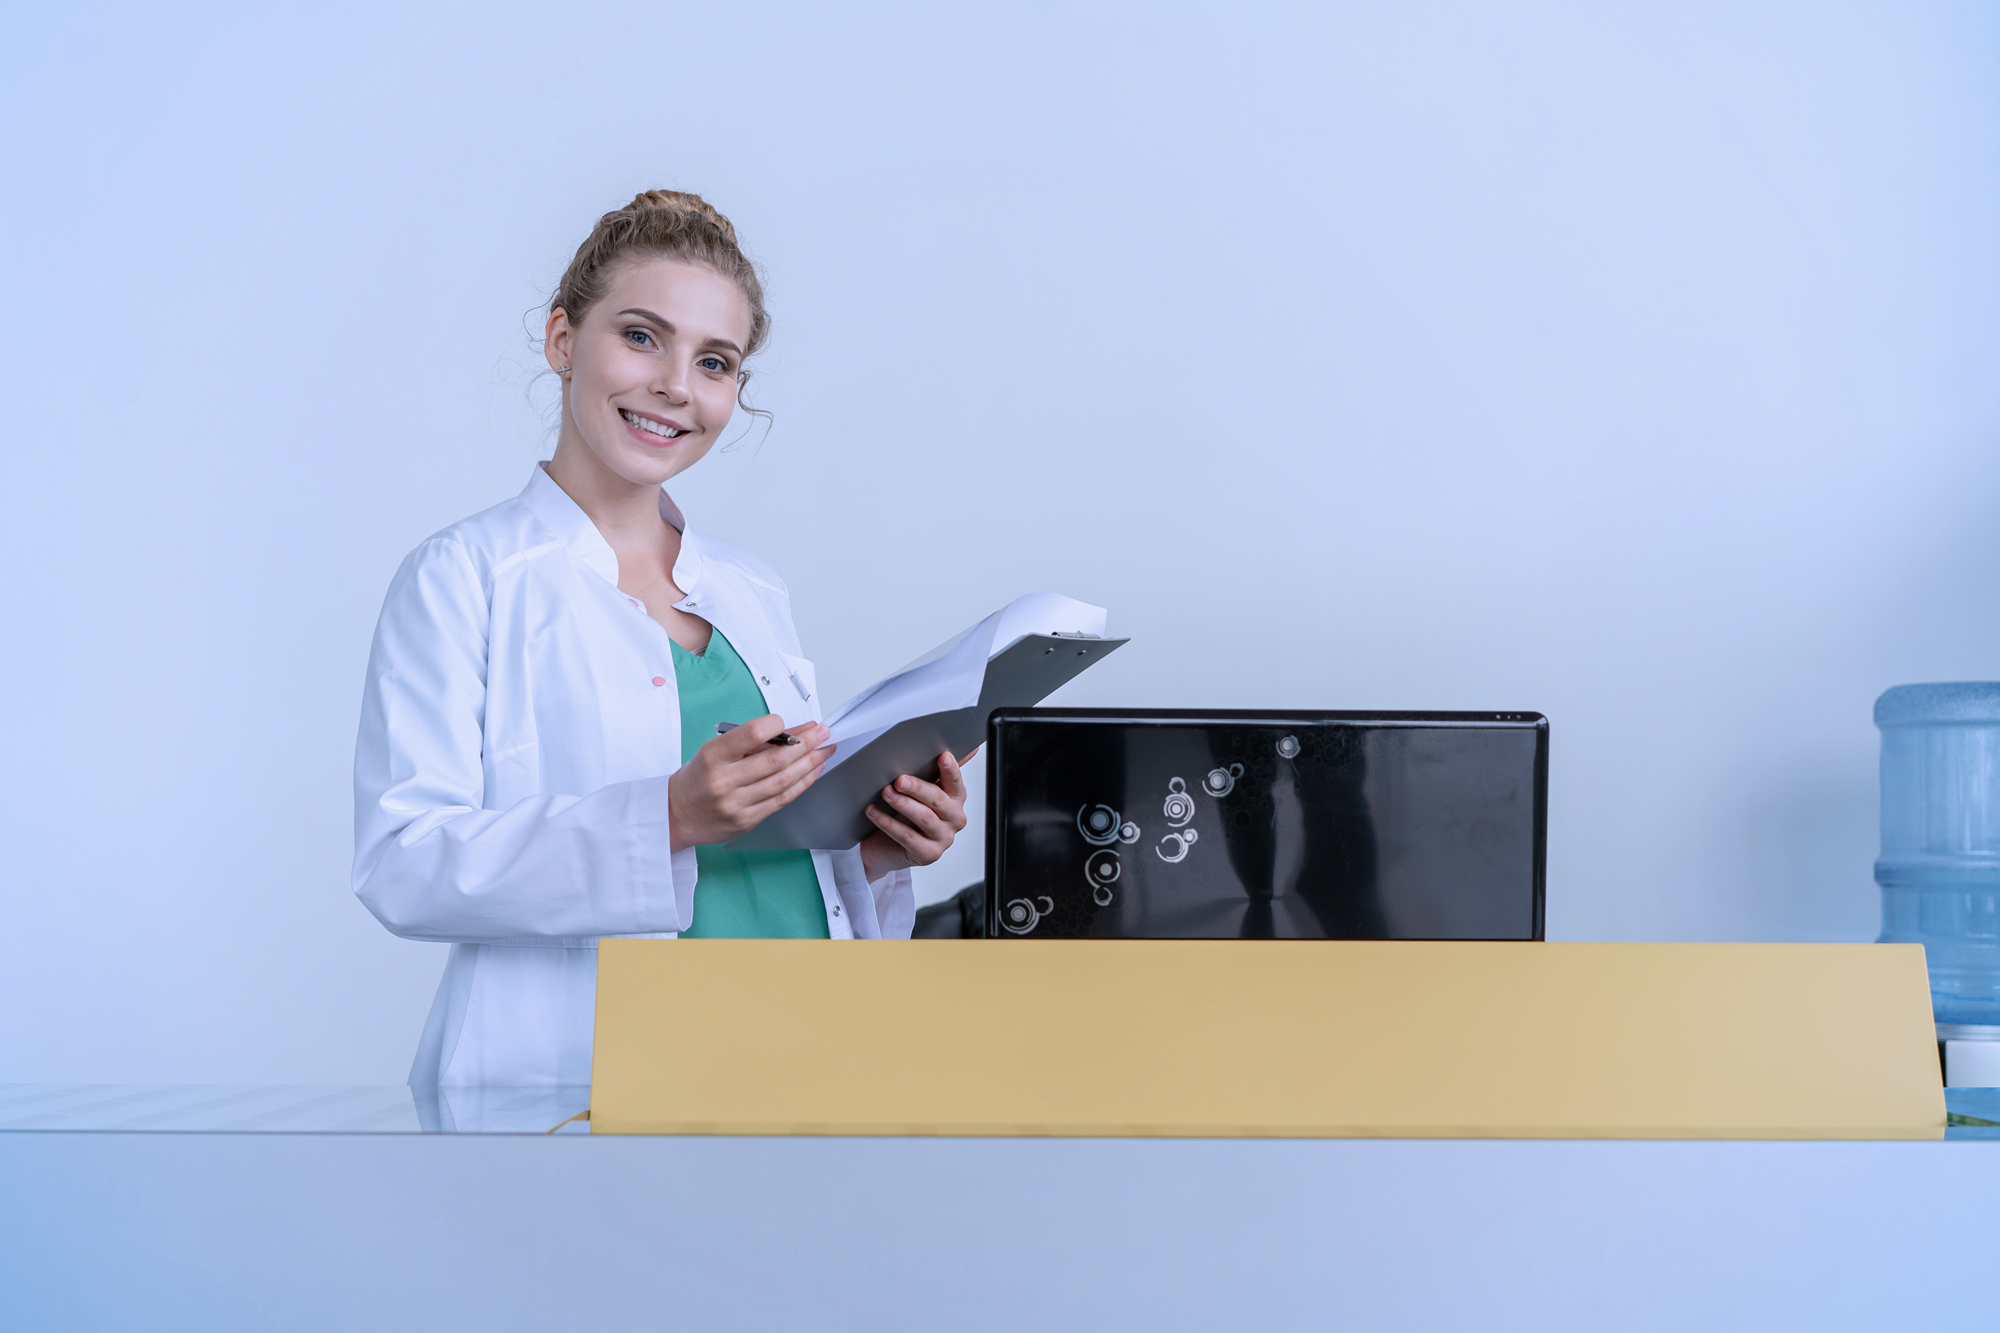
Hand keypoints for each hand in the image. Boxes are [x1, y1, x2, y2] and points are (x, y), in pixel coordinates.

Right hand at [669, 715, 833, 850]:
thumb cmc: (698, 778)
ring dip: (810, 763)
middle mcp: (724, 781)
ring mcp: (736, 804)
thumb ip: (750, 741)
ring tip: (825, 750)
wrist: (676, 815)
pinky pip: (782, 800)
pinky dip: (802, 783)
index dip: (776, 725)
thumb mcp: (714, 750)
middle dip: (806, 743)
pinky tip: (813, 771)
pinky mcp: (747, 820)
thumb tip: (791, 730)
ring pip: (783, 781)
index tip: (789, 721)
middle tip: (823, 732)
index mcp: (712, 756)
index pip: (750, 734)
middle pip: (775, 760)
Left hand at [859, 747, 977, 882]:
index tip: (942, 756)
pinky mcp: (928, 854)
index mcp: (955, 799)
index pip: (956, 781)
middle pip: (939, 800)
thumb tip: (947, 745)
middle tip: (899, 779)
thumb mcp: (916, 790)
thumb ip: (930, 770)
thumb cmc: (903, 814)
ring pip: (925, 818)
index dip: (951, 769)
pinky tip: (873, 812)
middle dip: (918, 788)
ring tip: (886, 793)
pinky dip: (888, 824)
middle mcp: (954, 819)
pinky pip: (907, 837)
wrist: (886, 847)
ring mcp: (943, 839)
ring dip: (903, 804)